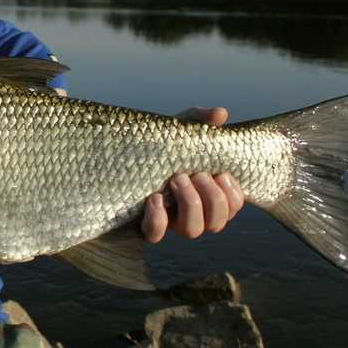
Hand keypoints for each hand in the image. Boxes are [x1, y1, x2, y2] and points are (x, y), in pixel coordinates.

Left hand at [141, 107, 245, 242]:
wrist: (115, 160)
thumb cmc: (154, 147)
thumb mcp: (175, 131)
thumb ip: (198, 121)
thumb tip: (221, 113)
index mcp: (205, 193)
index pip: (232, 206)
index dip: (233, 195)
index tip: (221, 173)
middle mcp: (190, 212)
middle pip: (217, 223)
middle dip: (212, 198)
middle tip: (195, 174)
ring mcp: (168, 222)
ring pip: (193, 231)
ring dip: (190, 204)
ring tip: (176, 179)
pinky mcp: (144, 226)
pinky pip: (156, 233)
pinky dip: (158, 218)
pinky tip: (155, 197)